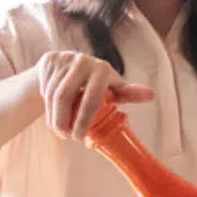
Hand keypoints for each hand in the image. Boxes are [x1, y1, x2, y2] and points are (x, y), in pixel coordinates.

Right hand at [35, 51, 153, 139]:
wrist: (71, 69)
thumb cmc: (98, 84)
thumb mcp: (114, 89)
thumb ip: (130, 93)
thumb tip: (152, 94)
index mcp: (103, 70)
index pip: (91, 100)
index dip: (84, 121)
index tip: (79, 138)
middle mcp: (84, 60)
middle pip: (65, 97)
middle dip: (63, 122)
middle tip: (66, 137)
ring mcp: (64, 58)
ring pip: (52, 95)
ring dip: (53, 116)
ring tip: (59, 129)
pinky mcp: (49, 59)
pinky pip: (43, 87)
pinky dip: (46, 103)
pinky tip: (52, 111)